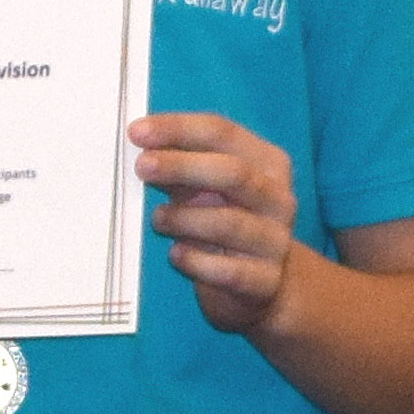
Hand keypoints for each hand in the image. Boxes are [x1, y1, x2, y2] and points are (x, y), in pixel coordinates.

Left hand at [131, 111, 297, 334]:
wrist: (260, 284)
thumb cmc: (221, 220)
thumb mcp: (201, 187)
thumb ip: (177, 166)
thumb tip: (140, 144)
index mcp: (266, 163)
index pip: (222, 133)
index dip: (178, 129)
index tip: (136, 132)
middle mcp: (277, 199)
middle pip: (233, 172)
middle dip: (182, 166)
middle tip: (142, 167)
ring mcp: (276, 241)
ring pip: (229, 222)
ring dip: (184, 218)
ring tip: (158, 218)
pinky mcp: (266, 282)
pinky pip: (229, 271)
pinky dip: (196, 261)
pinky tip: (176, 255)